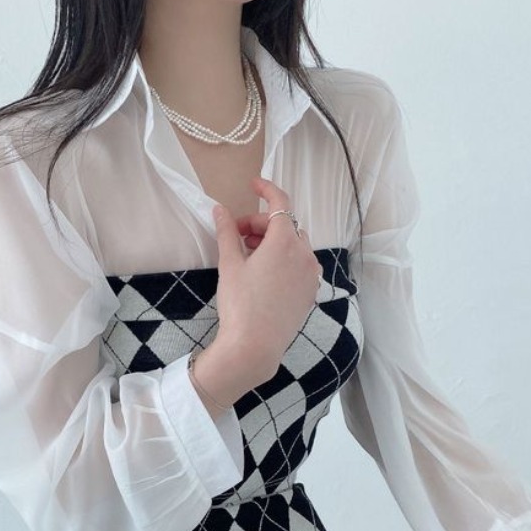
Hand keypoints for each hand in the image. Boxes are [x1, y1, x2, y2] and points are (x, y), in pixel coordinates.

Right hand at [212, 177, 321, 381]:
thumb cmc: (240, 305)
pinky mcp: (310, 292)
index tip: (253, 184)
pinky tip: (264, 273)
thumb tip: (219, 210)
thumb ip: (226, 233)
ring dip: (272, 241)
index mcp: (286, 242)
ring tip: (248, 254)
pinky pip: (300, 264)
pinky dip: (284, 259)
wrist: (255, 346)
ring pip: (294, 245)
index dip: (266, 188)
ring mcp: (311, 274)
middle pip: (284, 225)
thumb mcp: (230, 265)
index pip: (280, 203)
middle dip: (260, 224)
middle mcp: (305, 254)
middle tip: (236, 234)